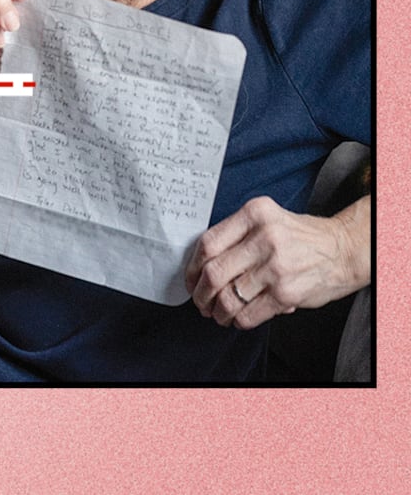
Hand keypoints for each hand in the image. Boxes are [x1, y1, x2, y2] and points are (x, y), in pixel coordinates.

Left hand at [185, 196, 366, 329]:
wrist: (344, 249)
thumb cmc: (299, 236)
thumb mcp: (266, 219)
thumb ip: (236, 235)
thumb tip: (201, 268)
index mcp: (254, 213)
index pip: (208, 243)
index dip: (192, 267)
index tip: (190, 280)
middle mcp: (265, 237)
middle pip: (214, 272)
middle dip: (201, 293)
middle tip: (200, 302)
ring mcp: (276, 266)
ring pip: (229, 296)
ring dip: (217, 311)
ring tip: (217, 314)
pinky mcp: (287, 292)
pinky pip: (250, 312)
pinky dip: (238, 320)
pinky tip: (237, 319)